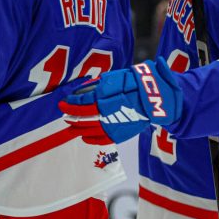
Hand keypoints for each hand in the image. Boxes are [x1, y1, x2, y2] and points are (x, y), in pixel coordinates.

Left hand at [59, 58, 182, 144]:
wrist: (156, 98)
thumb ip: (97, 86)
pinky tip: (84, 136)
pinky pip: (102, 139)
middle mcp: (107, 113)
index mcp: (105, 98)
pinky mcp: (121, 134)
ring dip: (77, 127)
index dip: (70, 103)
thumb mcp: (114, 79)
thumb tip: (80, 91)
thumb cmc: (134, 84)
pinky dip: (91, 139)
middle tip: (63, 112)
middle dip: (70, 114)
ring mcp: (114, 125)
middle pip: (83, 117)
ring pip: (90, 129)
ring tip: (70, 124)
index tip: (64, 101)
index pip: (81, 103)